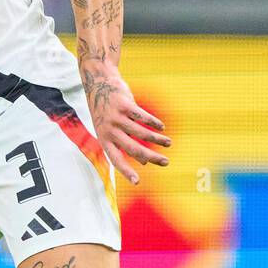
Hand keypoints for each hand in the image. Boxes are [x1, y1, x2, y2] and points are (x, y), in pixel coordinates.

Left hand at [82, 67, 169, 185]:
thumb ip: (124, 146)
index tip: (137, 182)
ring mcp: (116, 117)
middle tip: (166, 162)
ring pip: (141, 132)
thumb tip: (144, 164)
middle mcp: (109, 130)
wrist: (99, 85)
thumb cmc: (107, 113)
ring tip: (168, 143)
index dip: (126, 171)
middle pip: (133, 148)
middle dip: (151, 157)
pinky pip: (142, 116)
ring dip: (157, 139)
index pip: (115, 160)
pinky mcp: (124, 104)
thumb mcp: (110, 131)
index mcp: (104, 140)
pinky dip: (154, 123)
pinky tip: (161, 127)